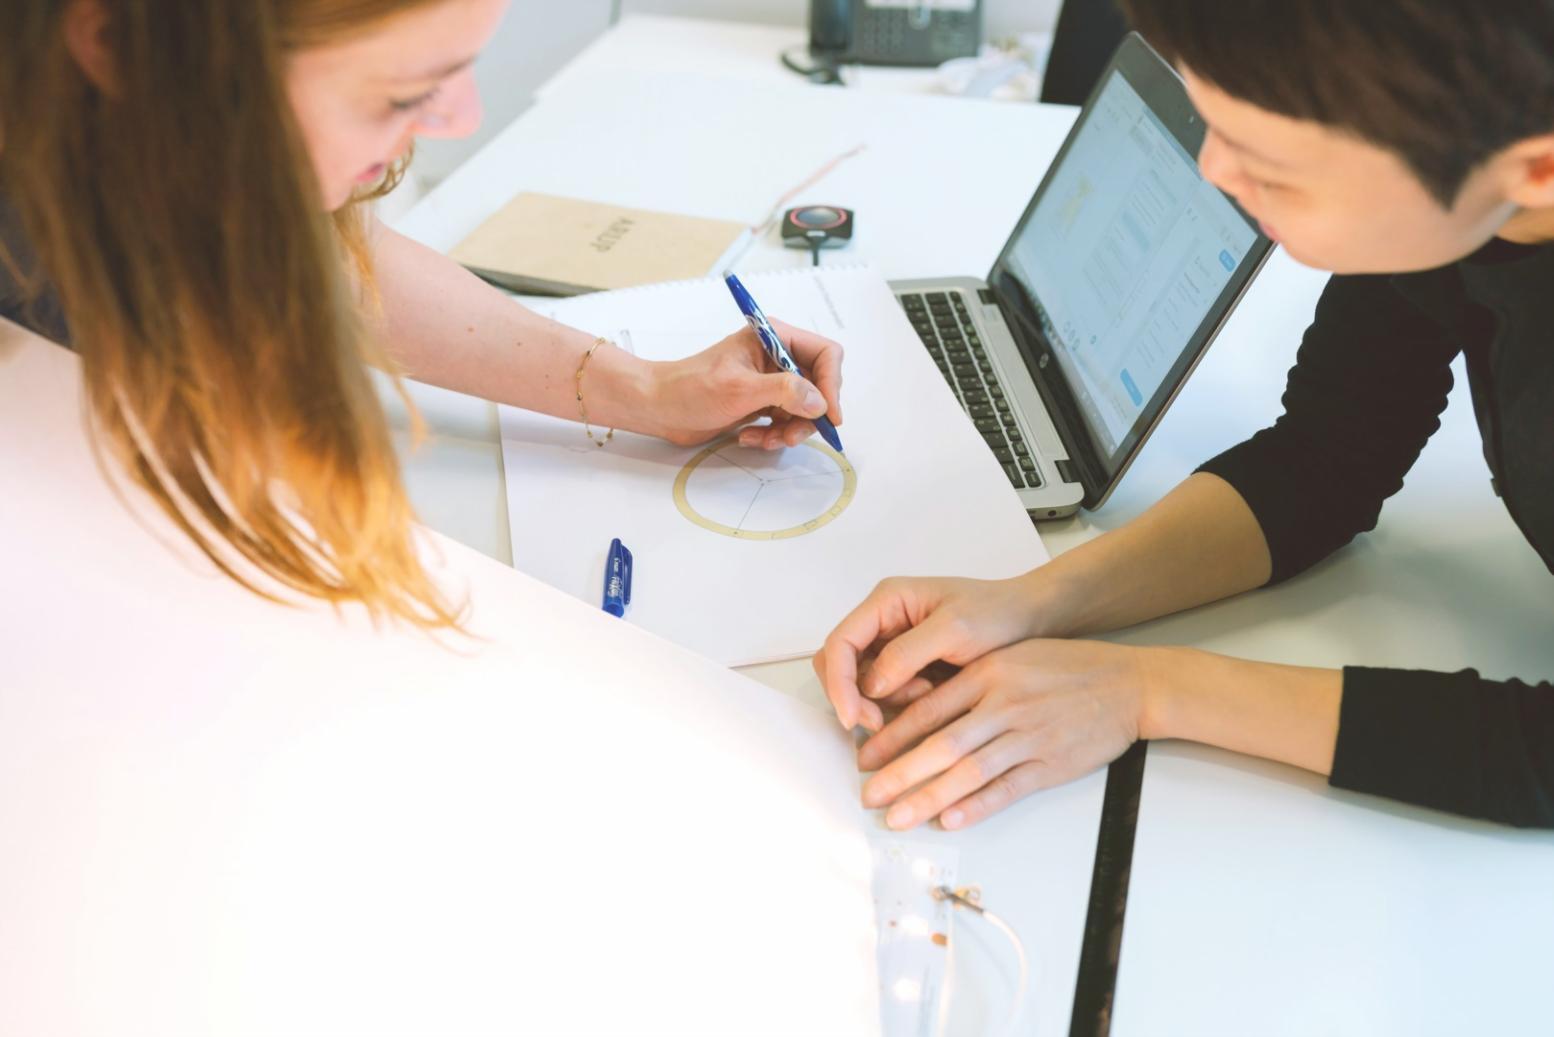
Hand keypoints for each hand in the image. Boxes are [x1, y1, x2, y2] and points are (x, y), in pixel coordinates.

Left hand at [648, 318, 843, 447]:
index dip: (831, 385)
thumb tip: (819, 402)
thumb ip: (784, 392)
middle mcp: (777, 357)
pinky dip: (774, 435)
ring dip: (789, 430)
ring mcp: (770, 382)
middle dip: (808, 415)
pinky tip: (751, 437)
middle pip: (818, 386)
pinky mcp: (762, 403)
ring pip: (804, 410)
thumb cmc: (690, 388)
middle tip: (790, 436)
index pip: (825, 354)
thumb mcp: (740, 389)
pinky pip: (786, 422)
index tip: (828, 416)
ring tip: (766, 440)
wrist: (659, 408)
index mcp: (774, 338)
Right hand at [813, 574, 1061, 732]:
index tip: (853, 717)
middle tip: (878, 723)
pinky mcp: (906, 664)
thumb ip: (907, 654)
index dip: (838, 682)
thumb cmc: (998, 614)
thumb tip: (870, 686)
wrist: (1030, 621)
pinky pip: (885, 690)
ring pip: (860, 682)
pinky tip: (930, 695)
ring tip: (925, 695)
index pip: (840, 642)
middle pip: (840, 664)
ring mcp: (892, 643)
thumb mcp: (955, 630)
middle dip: (853, 696)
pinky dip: (899, 702)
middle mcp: (882, 620)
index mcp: (887, 601)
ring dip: (881, 700)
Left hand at [857, 639, 1149, 830]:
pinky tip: (950, 820)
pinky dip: (977, 806)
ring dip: (928, 798)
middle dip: (899, 774)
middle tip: (869, 794)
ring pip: (967, 773)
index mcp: (987, 674)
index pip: (928, 709)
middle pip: (940, 746)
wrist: (1127, 683)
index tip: (865, 756)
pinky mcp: (1050, 765)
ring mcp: (1028, 736)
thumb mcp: (1009, 656)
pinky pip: (1007, 789)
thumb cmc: (1065, 667)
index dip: (892, 737)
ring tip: (897, 817)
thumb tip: (916, 710)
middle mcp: (1003, 704)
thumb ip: (966, 682)